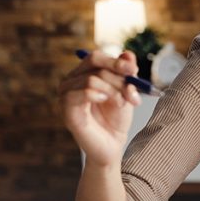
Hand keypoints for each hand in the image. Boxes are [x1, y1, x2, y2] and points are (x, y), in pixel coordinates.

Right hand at [58, 50, 142, 166]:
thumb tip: (128, 54)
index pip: (95, 57)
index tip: (133, 71)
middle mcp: (70, 82)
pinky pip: (81, 93)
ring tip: (122, 103)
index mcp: (82, 74)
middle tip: (132, 92)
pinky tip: (105, 101)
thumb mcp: (125, 92)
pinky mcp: (67, 111)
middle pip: (93, 63)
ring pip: (92, 79)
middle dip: (118, 76)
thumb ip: (126, 73)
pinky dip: (98, 94)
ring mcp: (66, 96)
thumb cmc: (116, 119)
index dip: (116, 61)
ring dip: (113, 90)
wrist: (112, 145)